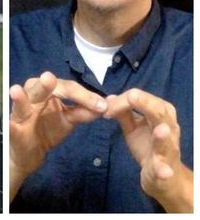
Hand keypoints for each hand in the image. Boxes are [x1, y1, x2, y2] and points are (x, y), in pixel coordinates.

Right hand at [9, 72, 106, 200]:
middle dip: (45, 85)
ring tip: (16, 91)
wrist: (31, 153)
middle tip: (49, 78)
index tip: (101, 105)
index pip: (66, 88)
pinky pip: (10, 128)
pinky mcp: (12, 131)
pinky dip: (9, 126)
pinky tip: (9, 124)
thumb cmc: (48, 129)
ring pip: (20, 104)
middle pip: (40, 89)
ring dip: (20, 98)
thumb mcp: (69, 120)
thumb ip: (83, 112)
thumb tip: (104, 106)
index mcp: (47, 92)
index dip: (83, 95)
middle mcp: (32, 97)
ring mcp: (20, 114)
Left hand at [104, 89, 192, 212]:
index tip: (105, 107)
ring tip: (160, 130)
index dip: (122, 100)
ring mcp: (168, 150)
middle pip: (158, 112)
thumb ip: (123, 113)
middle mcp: (169, 128)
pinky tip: (164, 172)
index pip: (141, 98)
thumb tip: (109, 98)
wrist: (160, 175)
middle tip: (131, 97)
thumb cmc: (147, 144)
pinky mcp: (163, 170)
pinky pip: (164, 169)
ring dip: (162, 136)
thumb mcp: (132, 126)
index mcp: (160, 113)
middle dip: (145, 104)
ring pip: (166, 141)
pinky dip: (164, 170)